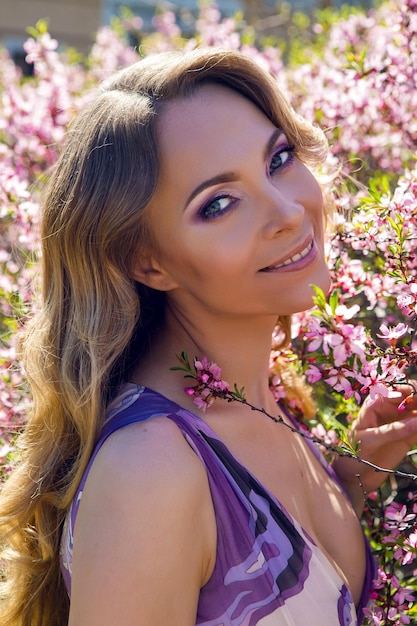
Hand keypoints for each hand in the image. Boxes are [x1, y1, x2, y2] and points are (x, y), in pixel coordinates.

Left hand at [333, 384, 416, 512]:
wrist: (351, 475)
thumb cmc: (352, 453)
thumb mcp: (369, 440)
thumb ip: (393, 431)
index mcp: (376, 403)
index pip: (397, 389)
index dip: (412, 390)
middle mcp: (390, 409)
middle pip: (413, 398)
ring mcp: (401, 423)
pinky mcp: (408, 437)